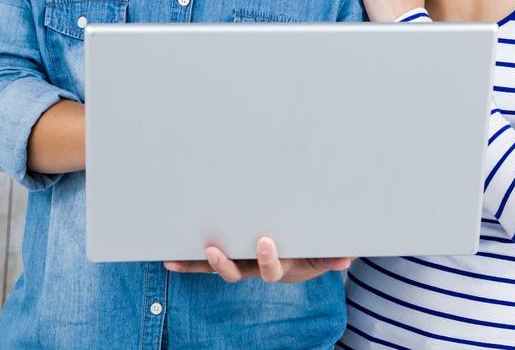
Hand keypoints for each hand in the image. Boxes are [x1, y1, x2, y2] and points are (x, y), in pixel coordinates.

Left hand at [163, 236, 352, 283]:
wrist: (305, 254)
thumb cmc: (314, 249)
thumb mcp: (324, 253)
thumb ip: (332, 256)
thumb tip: (346, 260)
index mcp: (281, 267)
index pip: (271, 269)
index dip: (267, 259)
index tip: (265, 241)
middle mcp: (256, 269)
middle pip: (237, 273)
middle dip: (224, 264)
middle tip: (213, 249)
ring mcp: (241, 263)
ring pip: (218, 268)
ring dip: (198, 264)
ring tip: (177, 257)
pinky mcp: (229, 256)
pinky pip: (204, 262)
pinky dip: (187, 262)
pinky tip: (169, 261)